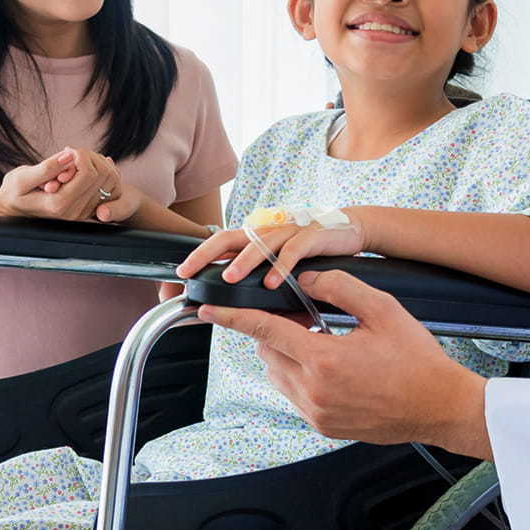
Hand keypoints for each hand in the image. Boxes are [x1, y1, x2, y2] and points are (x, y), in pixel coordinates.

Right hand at [0, 147, 122, 221]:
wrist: (11, 213)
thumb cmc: (13, 193)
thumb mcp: (21, 178)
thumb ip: (47, 168)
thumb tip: (69, 155)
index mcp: (60, 204)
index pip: (89, 173)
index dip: (82, 155)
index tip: (67, 150)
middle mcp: (75, 212)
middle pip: (103, 176)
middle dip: (90, 157)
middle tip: (72, 153)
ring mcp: (83, 213)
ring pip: (108, 181)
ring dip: (97, 164)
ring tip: (77, 159)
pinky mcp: (86, 211)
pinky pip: (107, 188)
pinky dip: (101, 172)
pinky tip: (87, 165)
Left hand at [175, 215, 366, 288]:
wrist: (350, 229)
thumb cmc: (312, 249)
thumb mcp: (281, 260)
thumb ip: (260, 273)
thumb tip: (236, 299)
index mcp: (258, 237)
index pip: (221, 242)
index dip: (199, 255)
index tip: (180, 273)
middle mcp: (269, 231)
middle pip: (231, 237)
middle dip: (207, 253)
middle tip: (189, 271)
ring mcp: (290, 231)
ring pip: (261, 243)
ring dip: (244, 261)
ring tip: (229, 278)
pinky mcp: (313, 235)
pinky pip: (294, 250)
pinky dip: (281, 267)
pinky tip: (272, 283)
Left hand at [203, 269, 491, 456]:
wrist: (439, 406)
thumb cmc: (416, 359)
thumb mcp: (382, 310)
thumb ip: (340, 287)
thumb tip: (307, 277)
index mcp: (324, 360)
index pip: (265, 332)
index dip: (233, 319)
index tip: (207, 311)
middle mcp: (313, 392)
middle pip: (269, 354)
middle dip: (274, 331)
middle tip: (303, 315)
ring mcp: (316, 413)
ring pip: (278, 376)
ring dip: (286, 354)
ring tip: (320, 339)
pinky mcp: (323, 426)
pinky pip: (294, 395)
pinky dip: (300, 375)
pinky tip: (330, 364)